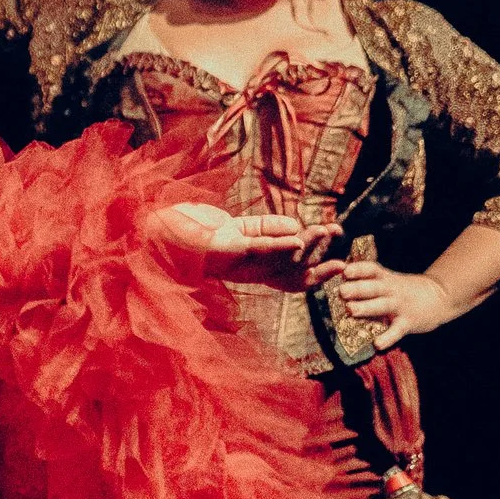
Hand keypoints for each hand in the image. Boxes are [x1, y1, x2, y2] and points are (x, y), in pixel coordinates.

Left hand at [152, 202, 331, 282]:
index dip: (316, 266)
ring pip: (279, 257)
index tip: (342, 261)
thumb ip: (268, 228)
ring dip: (305, 245)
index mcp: (252, 264)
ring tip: (327, 233)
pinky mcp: (227, 249)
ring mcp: (237, 260)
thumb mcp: (238, 226)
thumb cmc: (193, 228)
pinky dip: (278, 243)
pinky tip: (298, 237)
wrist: (156, 231)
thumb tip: (297, 228)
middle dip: (318, 258)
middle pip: (291, 269)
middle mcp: (247, 268)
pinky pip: (258, 248)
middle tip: (343, 250)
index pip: (291, 271)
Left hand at [309, 258, 457, 349]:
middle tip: (341, 291)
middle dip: (357, 288)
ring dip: (366, 308)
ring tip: (351, 310)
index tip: (345, 271)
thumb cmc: (403, 289)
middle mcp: (392, 290)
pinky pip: (397, 331)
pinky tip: (377, 344)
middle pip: (373, 287)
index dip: (358, 269)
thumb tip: (337, 279)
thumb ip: (368, 280)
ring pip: (382, 306)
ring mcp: (400, 306)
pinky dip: (388, 338)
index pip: (371, 269)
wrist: (439, 297)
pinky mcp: (408, 323)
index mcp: (385, 278)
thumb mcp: (389, 279)